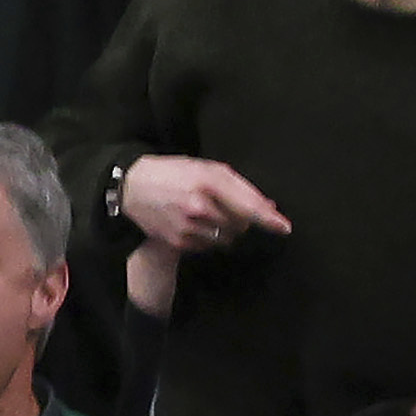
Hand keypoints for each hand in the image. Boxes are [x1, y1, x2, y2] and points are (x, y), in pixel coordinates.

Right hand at [115, 155, 292, 255]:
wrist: (131, 187)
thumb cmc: (173, 173)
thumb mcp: (206, 168)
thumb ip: (239, 186)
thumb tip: (269, 208)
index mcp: (208, 181)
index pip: (246, 205)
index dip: (267, 218)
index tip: (284, 227)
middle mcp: (198, 206)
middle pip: (240, 225)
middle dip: (240, 219)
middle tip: (223, 206)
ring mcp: (187, 227)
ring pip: (226, 238)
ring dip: (225, 230)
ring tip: (206, 215)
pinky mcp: (178, 242)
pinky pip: (209, 246)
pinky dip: (208, 238)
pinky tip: (193, 224)